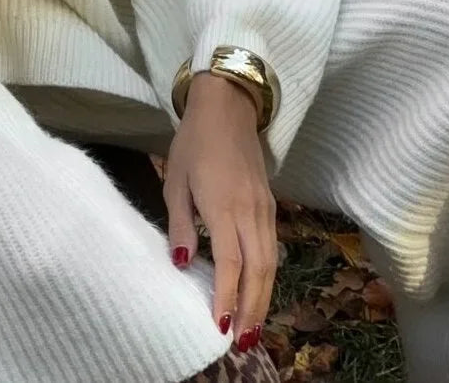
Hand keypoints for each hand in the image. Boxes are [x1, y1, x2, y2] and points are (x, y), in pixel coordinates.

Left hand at [163, 73, 277, 351]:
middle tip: (243, 341)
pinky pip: (273, 247)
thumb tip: (181, 262)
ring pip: (271, 261)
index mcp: (224, 206)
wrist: (228, 107)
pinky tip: (259, 288)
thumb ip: (180, 223)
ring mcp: (265, 208)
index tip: (221, 326)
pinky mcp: (271, 204)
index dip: (227, 297)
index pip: (230, 263)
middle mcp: (251, 211)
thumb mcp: (176, 180)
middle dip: (252, 308)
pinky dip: (268, 274)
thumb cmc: (194, 142)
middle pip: (258, 270)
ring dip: (264, 296)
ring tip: (253, 326)